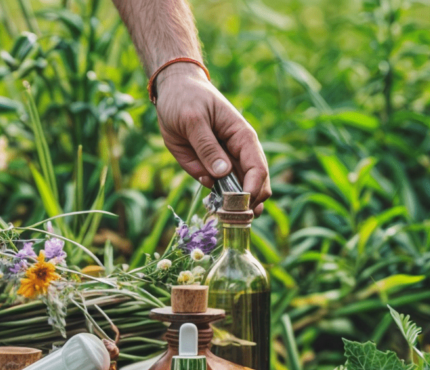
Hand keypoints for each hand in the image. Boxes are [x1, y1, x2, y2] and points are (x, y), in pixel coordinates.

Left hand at [153, 65, 271, 214]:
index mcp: (242, 137)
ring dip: (233, 207)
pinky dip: (215, 199)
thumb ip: (207, 146)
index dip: (253, 188)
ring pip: (238, 191)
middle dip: (247, 203)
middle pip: (255, 184)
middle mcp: (238, 153)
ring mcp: (224, 162)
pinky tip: (211, 204)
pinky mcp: (208, 168)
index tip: (241, 204)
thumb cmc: (186, 99)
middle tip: (232, 217)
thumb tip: (223, 173)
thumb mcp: (193, 120)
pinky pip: (215, 189)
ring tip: (224, 217)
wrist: (172, 92)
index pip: (257, 167)